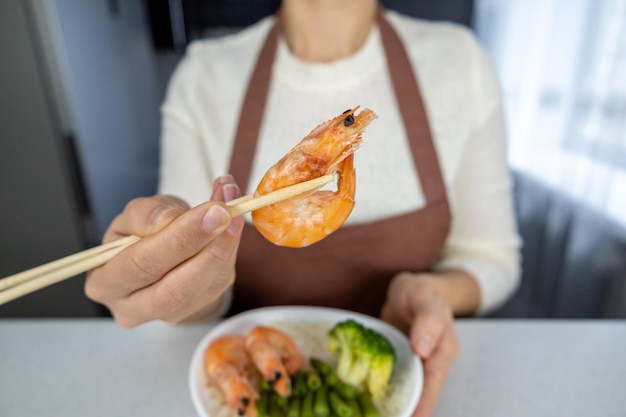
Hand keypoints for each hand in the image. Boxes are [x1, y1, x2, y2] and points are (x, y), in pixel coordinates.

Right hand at [85, 176, 243, 326]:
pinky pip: (217, 282)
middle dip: (200, 245)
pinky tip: (234, 225)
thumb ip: (147, 213)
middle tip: (224, 213)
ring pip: (198, 289)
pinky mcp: (197, 308)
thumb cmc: (142, 234)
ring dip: (222, 249)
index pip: (138, 264)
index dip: (175, 237)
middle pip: (170, 287)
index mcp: (104, 282)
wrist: (163, 256)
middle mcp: (132, 307)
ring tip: (233, 215)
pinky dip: (230, 250)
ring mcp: (167, 314)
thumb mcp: (135, 215)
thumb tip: (169, 219)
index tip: (206, 209)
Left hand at [380, 272, 459, 416]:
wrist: (408, 291)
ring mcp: (413, 366)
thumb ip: (427, 320)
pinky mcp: (397, 365)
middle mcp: (430, 363)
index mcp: (443, 350)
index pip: (434, 382)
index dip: (424, 403)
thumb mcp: (424, 298)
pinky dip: (382, 394)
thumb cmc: (419, 292)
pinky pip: (392, 383)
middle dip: (412, 412)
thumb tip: (423, 348)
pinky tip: (368, 404)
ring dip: (397, 406)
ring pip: (407, 391)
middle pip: (422, 393)